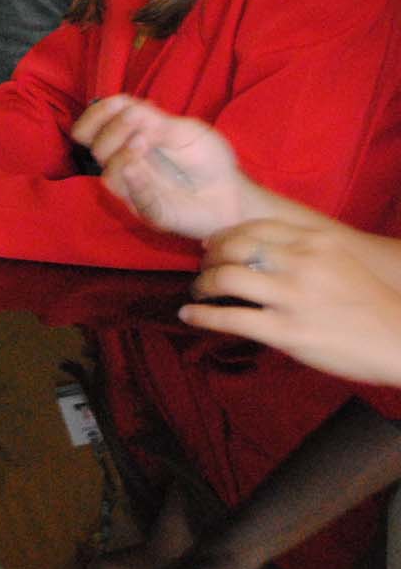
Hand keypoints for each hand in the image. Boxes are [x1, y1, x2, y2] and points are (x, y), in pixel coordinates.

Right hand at [71, 95, 246, 239]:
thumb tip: (126, 110)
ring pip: (110, 176)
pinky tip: (136, 167)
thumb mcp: (186, 130)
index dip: (96, 115)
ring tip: (143, 141)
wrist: (232, 192)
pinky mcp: (151, 211)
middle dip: (112, 131)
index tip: (116, 106)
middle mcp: (125, 165)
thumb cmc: (207, 157)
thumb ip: (156, 121)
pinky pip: (135, 199)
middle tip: (136, 120)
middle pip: (96, 148)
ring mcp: (136, 189)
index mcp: (128, 141)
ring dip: (120, 155)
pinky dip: (134, 181)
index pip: (92, 128)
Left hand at [184, 220, 400, 384]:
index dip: (224, 235)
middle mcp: (302, 263)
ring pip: (225, 277)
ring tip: (198, 292)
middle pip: (233, 247)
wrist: (400, 340)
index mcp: (315, 242)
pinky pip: (229, 318)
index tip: (210, 245)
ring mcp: (293, 297)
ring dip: (201, 284)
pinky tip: (188, 315)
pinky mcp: (286, 332)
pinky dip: (200, 315)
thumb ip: (303, 251)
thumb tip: (255, 250)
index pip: (254, 228)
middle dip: (209, 258)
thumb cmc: (368, 303)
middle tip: (202, 270)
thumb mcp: (339, 261)